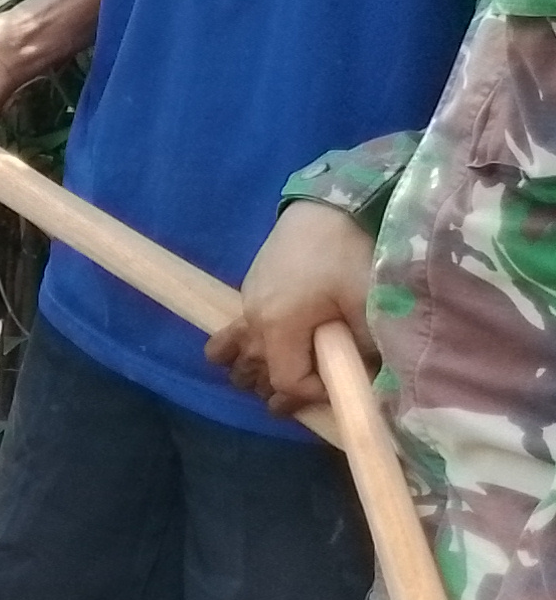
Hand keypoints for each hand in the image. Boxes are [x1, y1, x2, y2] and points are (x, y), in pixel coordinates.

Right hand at [211, 198, 379, 415]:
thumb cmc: (349, 254)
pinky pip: (237, 328)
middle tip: (312, 387)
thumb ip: (367, 349)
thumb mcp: (367, 304)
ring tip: (282, 370)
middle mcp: (252, 318)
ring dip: (252, 368)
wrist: (329, 205)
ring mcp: (247, 301)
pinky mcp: (252, 286)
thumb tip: (367, 378)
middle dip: (276, 387)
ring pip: (231, 352)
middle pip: (250, 372)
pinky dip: (247, 344)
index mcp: (277, 325)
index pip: (285, 382)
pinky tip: (273, 342)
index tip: (341, 384)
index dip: (313, 394)